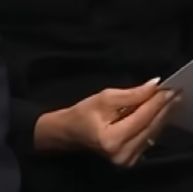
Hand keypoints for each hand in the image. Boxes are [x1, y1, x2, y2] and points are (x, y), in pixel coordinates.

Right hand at [35, 79, 179, 166]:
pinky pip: (149, 138)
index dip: (156, 102)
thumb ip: (131, 94)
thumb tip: (154, 86)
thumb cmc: (83, 114)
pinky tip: (159, 112)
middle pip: (151, 127)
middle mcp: (123, 153)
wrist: (71, 132)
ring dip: (162, 115)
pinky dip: (155, 124)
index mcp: (112, 139)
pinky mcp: (133, 159)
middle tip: (175, 92)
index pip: (141, 117)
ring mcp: (129, 159)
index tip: (168, 88)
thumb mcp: (103, 99)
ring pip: (153, 133)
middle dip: (163, 108)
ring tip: (170, 100)